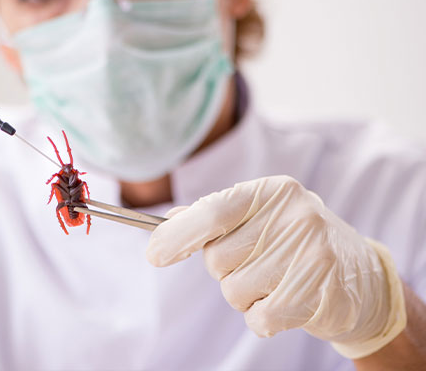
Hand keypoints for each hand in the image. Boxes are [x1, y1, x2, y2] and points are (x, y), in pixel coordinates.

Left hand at [146, 176, 406, 358]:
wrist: (357, 275)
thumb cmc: (291, 243)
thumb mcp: (257, 218)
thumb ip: (212, 217)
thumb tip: (167, 222)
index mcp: (270, 191)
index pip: (213, 211)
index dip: (179, 235)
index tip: (153, 254)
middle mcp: (293, 214)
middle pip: (217, 259)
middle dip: (226, 271)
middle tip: (256, 264)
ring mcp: (311, 250)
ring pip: (235, 292)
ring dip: (245, 297)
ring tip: (274, 282)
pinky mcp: (322, 289)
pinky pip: (260, 318)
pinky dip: (262, 318)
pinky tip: (284, 303)